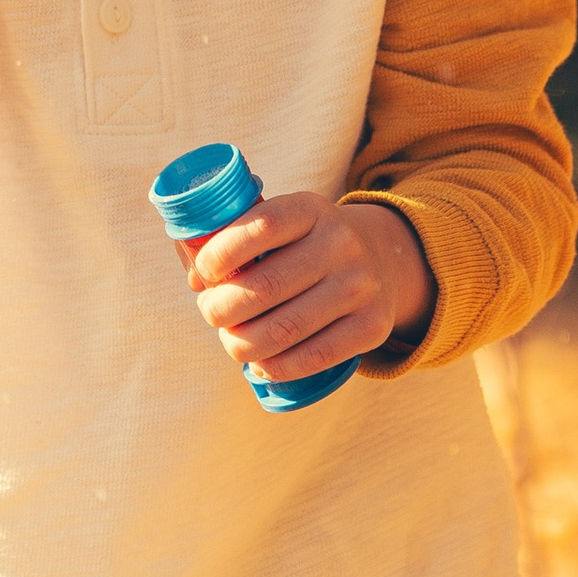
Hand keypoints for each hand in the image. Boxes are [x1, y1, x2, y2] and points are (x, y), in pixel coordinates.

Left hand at [184, 192, 434, 377]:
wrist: (381, 259)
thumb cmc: (305, 247)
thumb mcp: (282, 226)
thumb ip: (235, 241)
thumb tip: (196, 279)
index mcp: (311, 210)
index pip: (261, 227)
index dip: (220, 254)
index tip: (204, 273)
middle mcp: (341, 244)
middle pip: (263, 288)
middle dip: (220, 309)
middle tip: (212, 313)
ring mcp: (361, 287)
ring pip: (282, 330)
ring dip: (240, 344)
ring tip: (232, 340)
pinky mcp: (372, 327)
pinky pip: (310, 358)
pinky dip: (274, 367)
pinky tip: (260, 362)